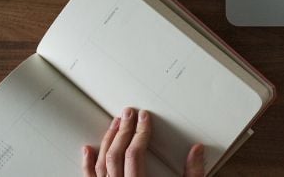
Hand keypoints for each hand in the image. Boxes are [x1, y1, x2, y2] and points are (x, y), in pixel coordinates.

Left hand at [82, 107, 203, 176]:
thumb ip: (192, 175)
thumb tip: (196, 151)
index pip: (136, 153)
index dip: (141, 132)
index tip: (145, 118)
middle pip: (116, 155)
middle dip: (123, 131)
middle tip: (129, 113)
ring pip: (101, 164)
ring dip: (108, 141)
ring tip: (115, 124)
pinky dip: (87, 164)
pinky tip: (88, 150)